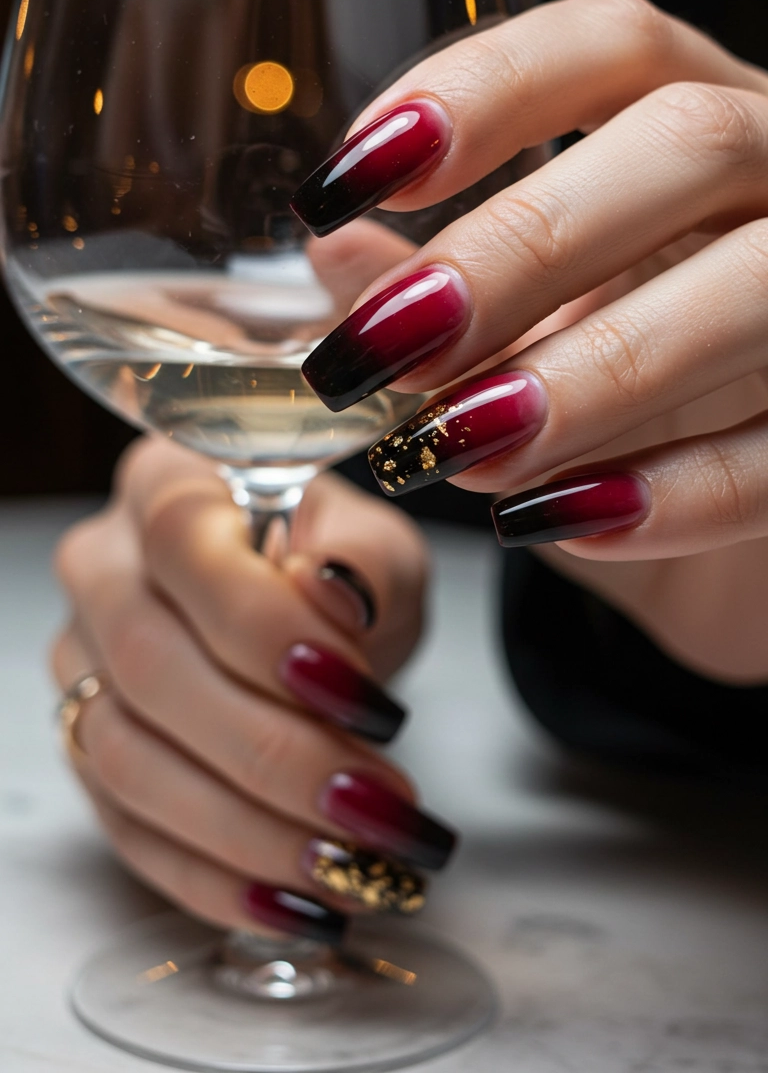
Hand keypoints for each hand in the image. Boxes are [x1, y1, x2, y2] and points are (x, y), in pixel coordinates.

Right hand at [51, 437, 452, 942]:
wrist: (305, 627)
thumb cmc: (338, 575)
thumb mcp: (381, 551)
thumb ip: (366, 564)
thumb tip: (331, 591)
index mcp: (167, 484)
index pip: (187, 544)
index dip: (267, 626)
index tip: (360, 694)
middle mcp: (101, 569)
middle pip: (154, 665)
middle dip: (274, 751)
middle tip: (374, 805)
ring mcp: (80, 664)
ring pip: (131, 759)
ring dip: (247, 828)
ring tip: (351, 866)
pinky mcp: (85, 749)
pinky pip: (129, 828)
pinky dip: (215, 877)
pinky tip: (294, 902)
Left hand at [293, 0, 767, 681]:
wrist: (762, 517)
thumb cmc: (653, 386)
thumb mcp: (550, 323)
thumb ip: (451, 284)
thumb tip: (336, 256)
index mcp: (706, 112)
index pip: (614, 42)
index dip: (480, 88)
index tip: (349, 179)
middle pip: (688, 140)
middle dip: (523, 242)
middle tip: (387, 344)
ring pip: (758, 281)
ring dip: (597, 368)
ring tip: (457, 448)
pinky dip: (677, 490)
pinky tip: (557, 521)